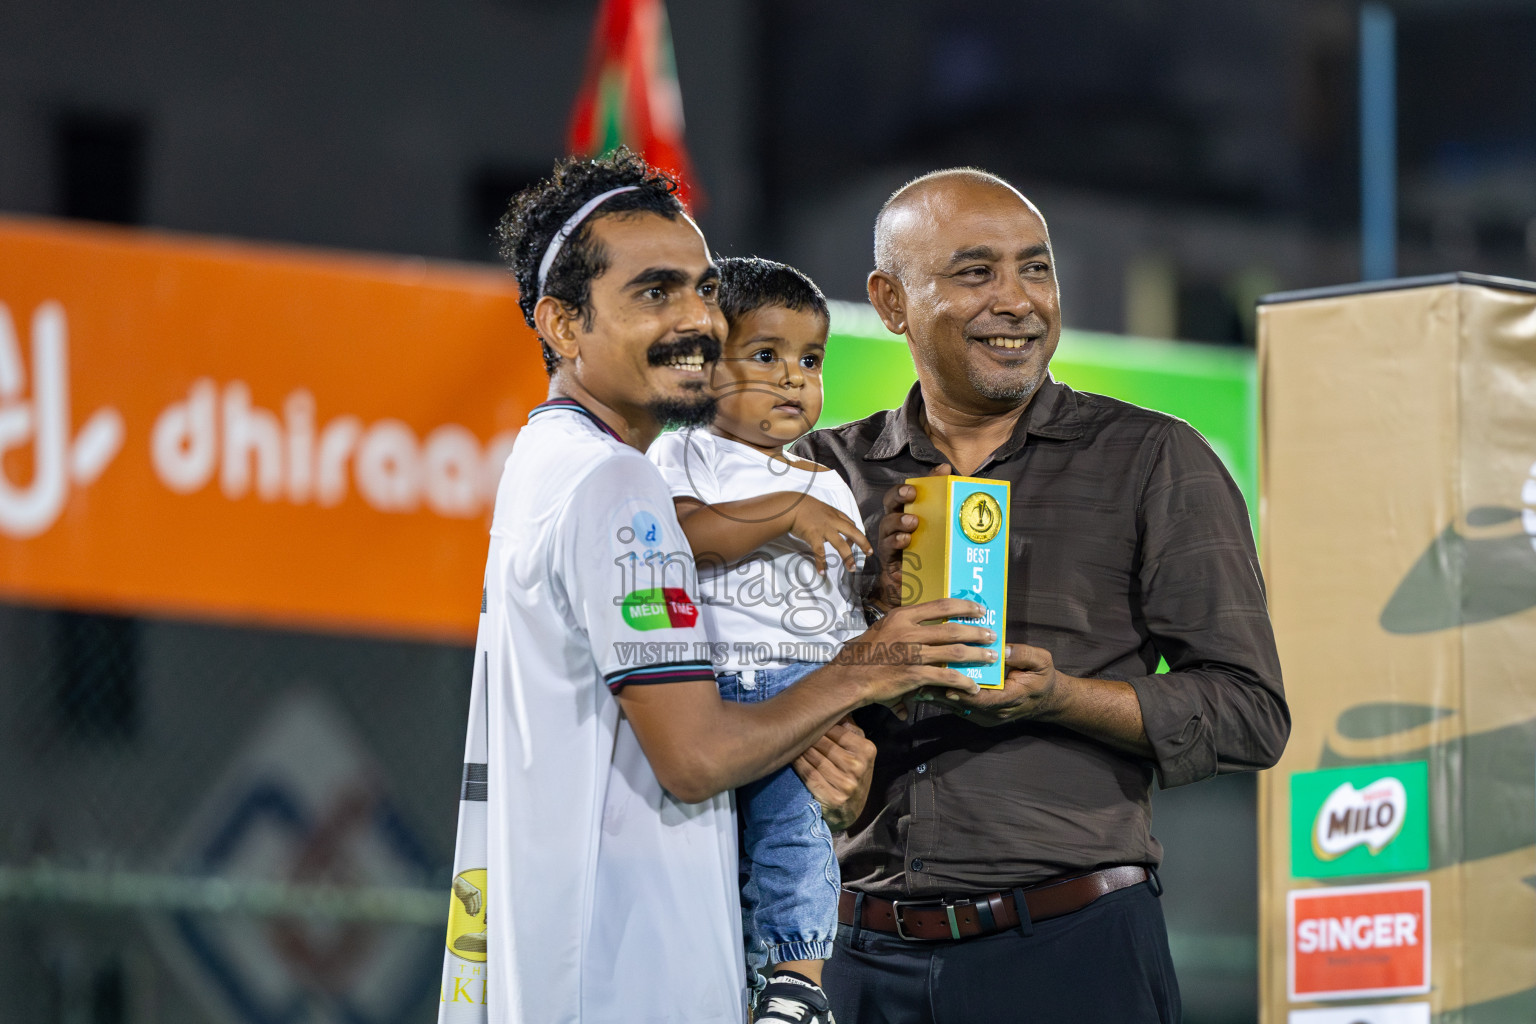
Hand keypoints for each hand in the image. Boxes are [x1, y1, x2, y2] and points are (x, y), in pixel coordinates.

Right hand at [788, 495, 872, 574]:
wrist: (790, 506)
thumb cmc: (802, 506)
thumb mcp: (820, 508)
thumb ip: (827, 517)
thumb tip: (830, 526)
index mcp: (834, 514)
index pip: (851, 524)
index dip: (856, 533)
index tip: (858, 542)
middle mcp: (833, 521)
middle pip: (853, 532)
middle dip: (863, 543)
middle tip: (869, 553)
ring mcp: (824, 529)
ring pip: (840, 544)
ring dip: (848, 557)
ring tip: (852, 568)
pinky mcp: (813, 536)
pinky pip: (820, 552)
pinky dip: (821, 563)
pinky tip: (822, 572)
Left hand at [794, 717, 875, 831]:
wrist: (850, 811)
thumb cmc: (851, 774)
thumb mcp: (858, 751)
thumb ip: (850, 730)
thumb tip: (836, 705)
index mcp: (867, 751)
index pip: (838, 730)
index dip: (820, 724)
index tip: (806, 717)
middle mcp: (859, 767)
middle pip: (825, 744)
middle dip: (808, 736)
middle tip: (792, 726)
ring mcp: (847, 785)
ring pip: (816, 758)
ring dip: (800, 748)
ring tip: (789, 739)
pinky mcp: (833, 798)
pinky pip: (810, 775)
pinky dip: (799, 764)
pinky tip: (791, 757)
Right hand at [835, 597, 993, 706]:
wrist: (849, 676)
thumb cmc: (861, 654)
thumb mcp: (881, 629)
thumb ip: (900, 628)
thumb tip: (912, 628)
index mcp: (902, 617)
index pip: (940, 605)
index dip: (963, 607)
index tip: (979, 609)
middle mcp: (910, 632)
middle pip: (953, 629)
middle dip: (976, 632)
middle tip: (991, 634)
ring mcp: (913, 654)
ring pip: (955, 652)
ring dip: (976, 655)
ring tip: (990, 657)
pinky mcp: (915, 675)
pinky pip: (946, 677)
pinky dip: (964, 682)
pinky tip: (974, 686)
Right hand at [871, 463, 949, 607]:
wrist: (915, 581)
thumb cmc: (925, 547)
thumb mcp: (935, 522)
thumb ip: (939, 496)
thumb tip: (944, 468)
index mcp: (905, 511)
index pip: (900, 493)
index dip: (904, 487)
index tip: (915, 487)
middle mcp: (894, 522)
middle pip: (889, 503)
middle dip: (898, 496)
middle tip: (910, 494)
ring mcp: (889, 539)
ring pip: (887, 525)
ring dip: (899, 521)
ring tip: (912, 522)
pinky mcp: (888, 557)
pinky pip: (888, 548)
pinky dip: (896, 543)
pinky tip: (906, 541)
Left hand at [922, 642, 1063, 724]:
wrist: (1046, 700)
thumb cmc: (1042, 678)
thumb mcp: (1042, 662)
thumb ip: (1024, 655)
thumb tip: (1004, 649)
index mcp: (1011, 699)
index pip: (984, 700)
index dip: (964, 694)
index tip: (947, 687)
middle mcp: (995, 712)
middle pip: (965, 706)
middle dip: (943, 695)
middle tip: (921, 684)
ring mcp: (986, 716)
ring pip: (958, 708)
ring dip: (938, 697)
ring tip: (916, 686)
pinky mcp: (979, 714)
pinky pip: (958, 707)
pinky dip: (943, 697)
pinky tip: (926, 687)